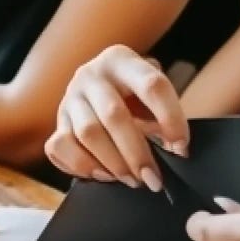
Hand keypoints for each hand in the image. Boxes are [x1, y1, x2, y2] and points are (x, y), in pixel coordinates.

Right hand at [44, 45, 188, 188]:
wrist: (97, 90)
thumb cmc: (132, 96)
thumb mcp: (150, 95)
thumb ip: (164, 117)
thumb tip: (175, 149)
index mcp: (122, 60)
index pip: (152, 86)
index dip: (171, 119)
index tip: (182, 148)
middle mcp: (92, 74)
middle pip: (114, 115)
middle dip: (136, 153)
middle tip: (152, 179)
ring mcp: (70, 97)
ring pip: (87, 134)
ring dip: (113, 163)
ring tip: (132, 179)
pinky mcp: (58, 121)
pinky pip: (60, 147)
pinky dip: (82, 166)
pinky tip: (103, 175)